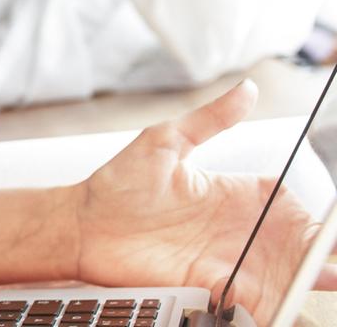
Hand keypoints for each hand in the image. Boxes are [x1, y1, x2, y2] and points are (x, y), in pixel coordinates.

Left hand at [75, 81, 336, 322]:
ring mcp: (230, 262)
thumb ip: (212, 119)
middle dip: (324, 258)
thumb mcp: (167, 141)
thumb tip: (248, 88)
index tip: (332, 230)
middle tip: (335, 268)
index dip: (320, 222)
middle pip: (302, 249)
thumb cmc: (119, 183)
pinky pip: (256, 304)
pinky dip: (275, 308)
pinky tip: (288, 307)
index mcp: (240, 196)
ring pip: (287, 280)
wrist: (82, 225)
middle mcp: (243, 232)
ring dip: (306, 285)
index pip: (296, 209)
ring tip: (328, 283)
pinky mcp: (213, 287)